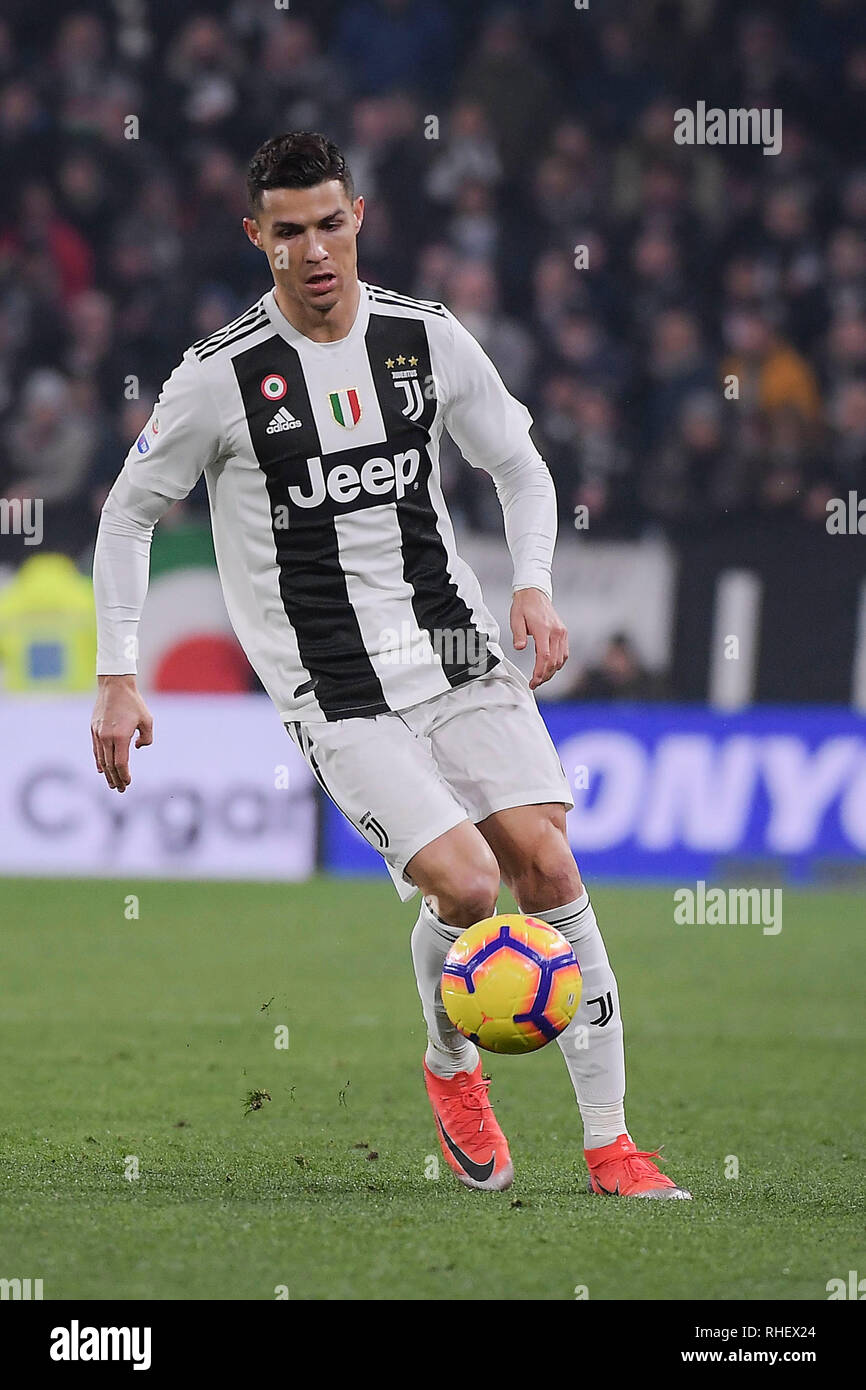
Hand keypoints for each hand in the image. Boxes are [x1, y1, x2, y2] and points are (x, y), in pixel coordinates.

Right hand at [91, 674, 153, 791]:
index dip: (124, 775)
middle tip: (121, 790)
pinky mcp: (94, 729)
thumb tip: (136, 748)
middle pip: (110, 765)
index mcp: (120, 736)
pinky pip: (96, 750)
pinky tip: (101, 769)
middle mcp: (107, 737)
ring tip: (112, 784)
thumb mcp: (147, 720)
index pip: (120, 763)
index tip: (128, 783)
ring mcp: (98, 733)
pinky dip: (99, 761)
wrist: (115, 685)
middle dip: (116, 779)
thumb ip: (146, 738)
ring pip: (101, 759)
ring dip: (107, 773)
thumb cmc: (134, 703)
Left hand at [510, 588, 568, 689]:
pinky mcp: (563, 633)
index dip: (539, 672)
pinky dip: (558, 663)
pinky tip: (550, 668)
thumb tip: (519, 648)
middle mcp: (556, 632)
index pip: (544, 656)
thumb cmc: (524, 607)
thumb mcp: (516, 619)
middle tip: (535, 684)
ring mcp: (562, 633)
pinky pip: (564, 653)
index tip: (533, 681)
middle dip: (545, 676)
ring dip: (552, 671)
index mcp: (544, 629)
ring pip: (561, 659)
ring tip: (541, 679)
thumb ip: (518, 635)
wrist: (534, 593)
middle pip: (554, 661)